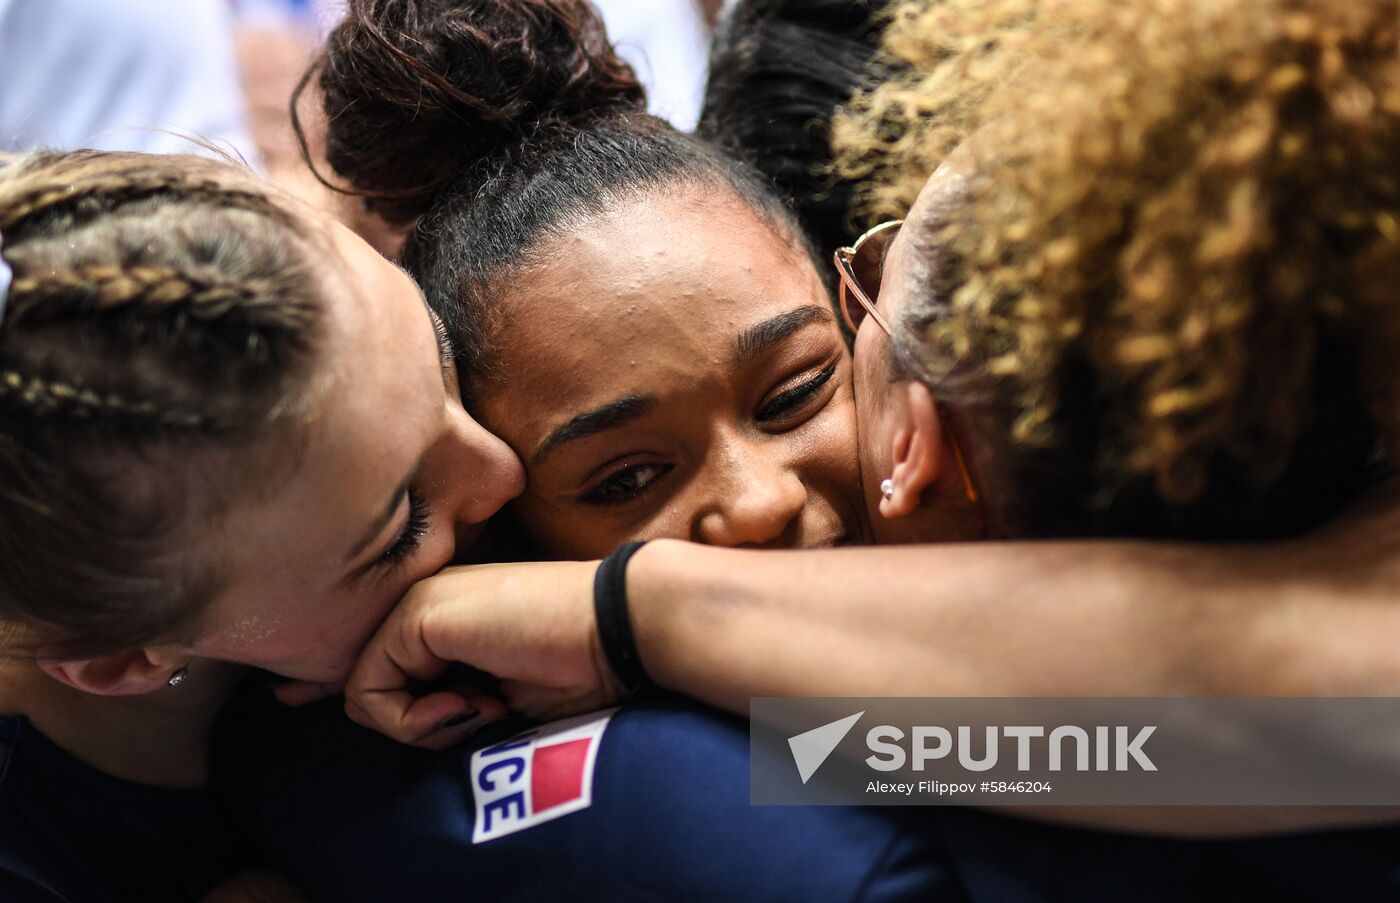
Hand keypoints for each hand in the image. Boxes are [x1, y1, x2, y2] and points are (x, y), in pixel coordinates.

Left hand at [343, 560, 629, 748]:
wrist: (621, 628)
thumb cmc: (582, 668)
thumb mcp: (502, 696)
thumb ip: (452, 701)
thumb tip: (406, 725)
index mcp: (448, 616)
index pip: (385, 673)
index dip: (396, 710)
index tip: (441, 712)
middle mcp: (426, 603)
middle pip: (373, 687)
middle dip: (419, 725)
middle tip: (488, 714)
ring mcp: (418, 604)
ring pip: (366, 694)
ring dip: (422, 726)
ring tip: (486, 708)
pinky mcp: (416, 616)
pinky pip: (370, 692)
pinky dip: (413, 721)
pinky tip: (473, 705)